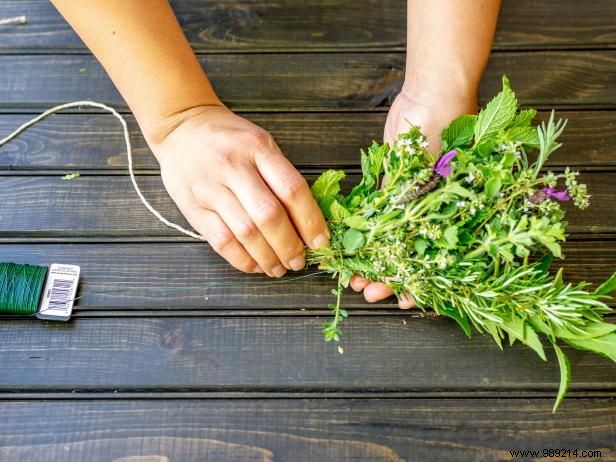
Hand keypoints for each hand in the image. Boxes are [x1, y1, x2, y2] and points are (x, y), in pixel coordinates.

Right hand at [152, 105, 329, 276]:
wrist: (180, 127)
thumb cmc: (229, 138)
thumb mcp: (260, 143)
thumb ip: (281, 176)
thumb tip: (308, 222)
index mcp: (258, 148)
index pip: (292, 190)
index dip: (311, 221)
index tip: (321, 242)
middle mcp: (234, 166)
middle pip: (269, 216)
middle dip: (289, 246)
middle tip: (299, 262)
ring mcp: (210, 188)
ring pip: (245, 233)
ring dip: (268, 258)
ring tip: (279, 269)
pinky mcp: (193, 207)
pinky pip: (221, 241)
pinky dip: (242, 259)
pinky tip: (255, 265)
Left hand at [350, 88, 476, 307]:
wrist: (433, 92)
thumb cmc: (448, 130)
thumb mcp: (435, 174)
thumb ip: (415, 207)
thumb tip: (394, 247)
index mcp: (454, 216)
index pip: (435, 263)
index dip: (417, 283)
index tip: (399, 299)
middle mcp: (433, 212)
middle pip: (409, 256)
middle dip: (388, 276)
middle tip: (365, 291)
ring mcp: (412, 199)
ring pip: (390, 239)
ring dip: (372, 258)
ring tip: (352, 275)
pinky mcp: (393, 184)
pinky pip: (376, 214)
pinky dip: (363, 231)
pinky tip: (349, 245)